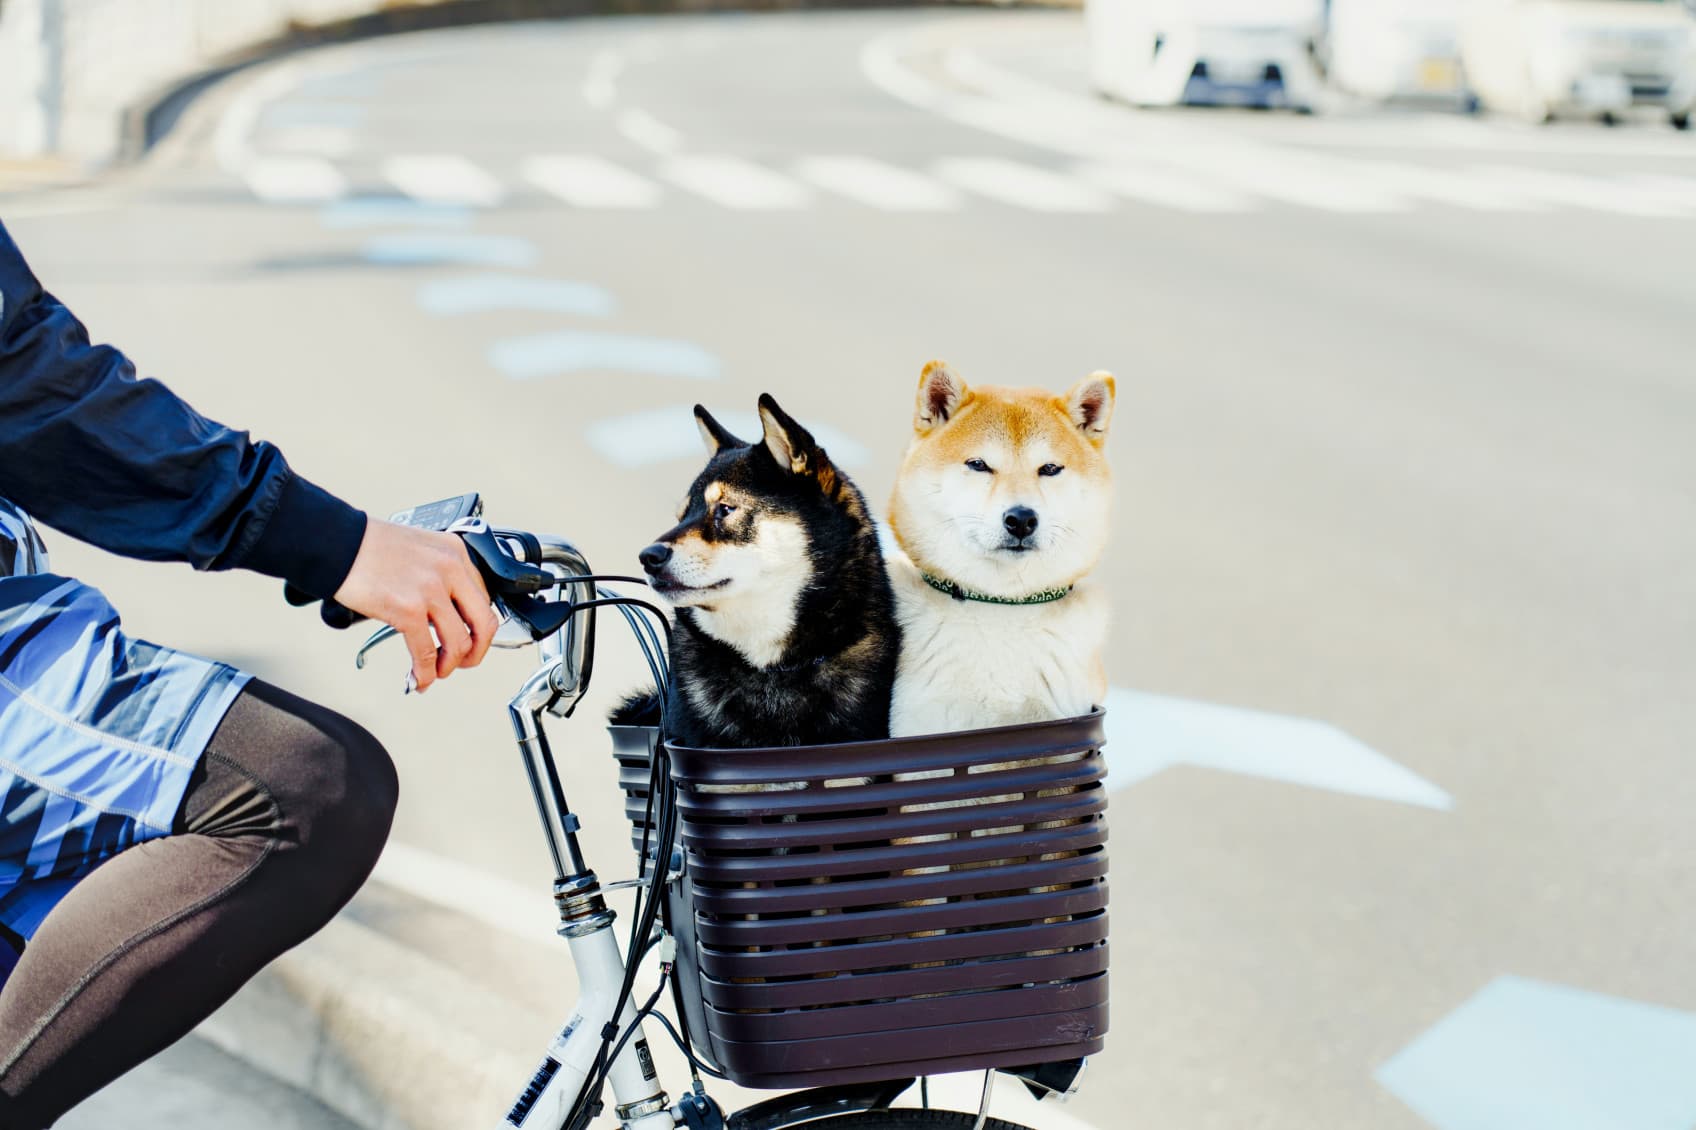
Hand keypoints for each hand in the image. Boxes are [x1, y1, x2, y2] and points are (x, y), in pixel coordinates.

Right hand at [334, 520, 498, 691]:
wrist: (337, 543)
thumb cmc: (368, 546)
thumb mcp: (420, 550)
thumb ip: (439, 576)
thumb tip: (444, 613)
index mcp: (455, 553)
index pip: (482, 598)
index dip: (476, 627)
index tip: (467, 638)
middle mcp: (450, 569)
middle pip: (484, 623)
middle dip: (476, 651)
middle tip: (463, 662)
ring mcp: (431, 590)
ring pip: (460, 643)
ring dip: (449, 666)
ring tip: (436, 671)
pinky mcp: (408, 609)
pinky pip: (427, 653)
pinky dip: (426, 673)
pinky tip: (419, 678)